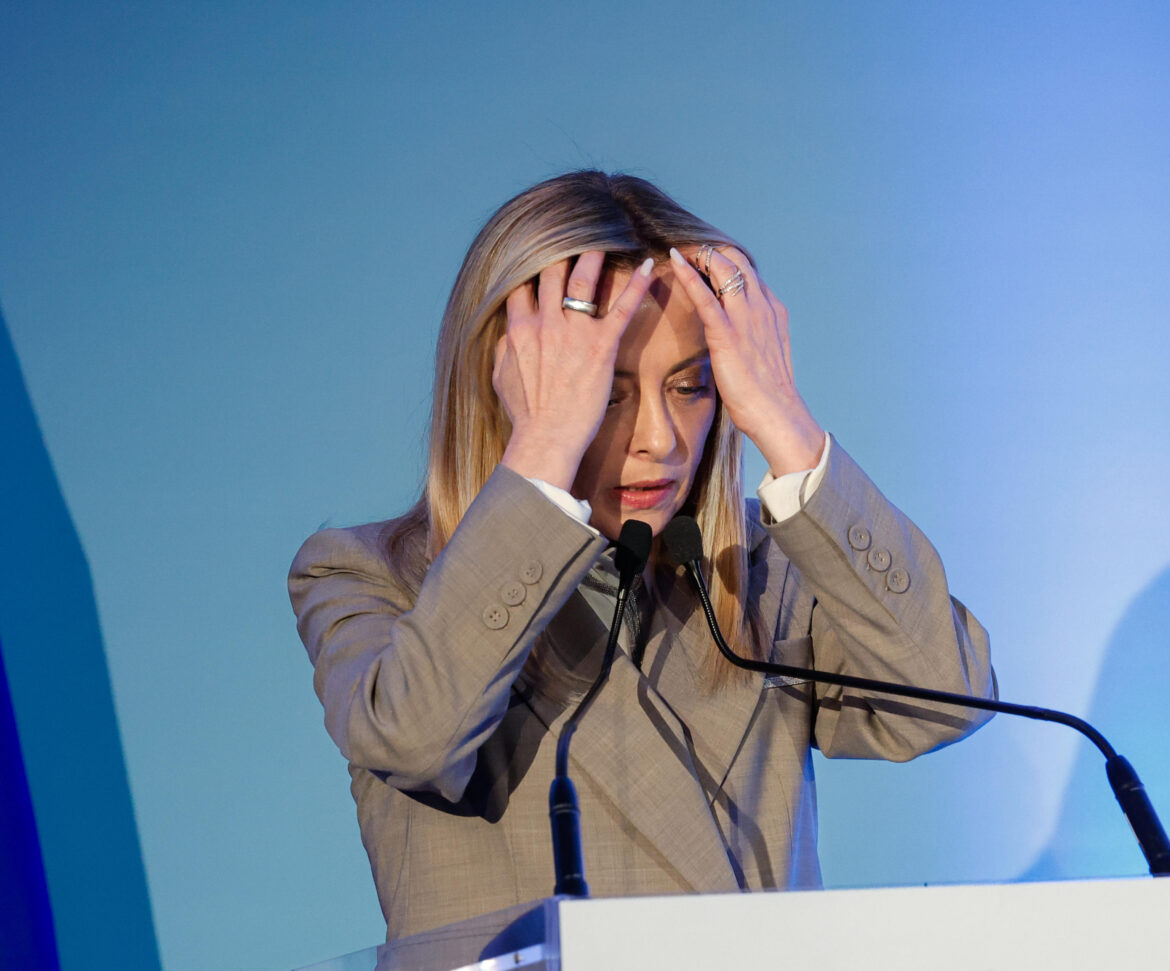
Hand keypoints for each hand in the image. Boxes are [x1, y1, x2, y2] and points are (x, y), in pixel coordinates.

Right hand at [494, 252, 654, 490]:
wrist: (545, 438)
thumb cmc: (525, 414)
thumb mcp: (501, 377)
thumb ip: (504, 348)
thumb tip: (507, 332)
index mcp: (519, 329)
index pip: (523, 284)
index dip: (532, 266)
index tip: (542, 254)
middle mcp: (545, 323)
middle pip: (551, 271)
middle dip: (563, 248)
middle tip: (576, 230)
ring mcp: (573, 332)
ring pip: (584, 279)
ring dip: (595, 254)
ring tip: (607, 235)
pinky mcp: (601, 346)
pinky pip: (622, 307)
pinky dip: (637, 284)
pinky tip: (649, 266)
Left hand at [668, 246, 824, 475]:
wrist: (776, 413)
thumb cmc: (768, 392)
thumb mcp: (766, 351)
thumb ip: (754, 333)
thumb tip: (737, 329)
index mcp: (773, 309)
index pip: (749, 273)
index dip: (726, 263)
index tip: (706, 259)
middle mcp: (762, 306)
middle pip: (737, 261)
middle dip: (712, 251)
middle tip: (689, 249)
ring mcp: (746, 317)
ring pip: (723, 269)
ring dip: (700, 255)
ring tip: (680, 249)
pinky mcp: (727, 333)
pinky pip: (705, 296)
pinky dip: (689, 275)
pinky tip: (674, 260)